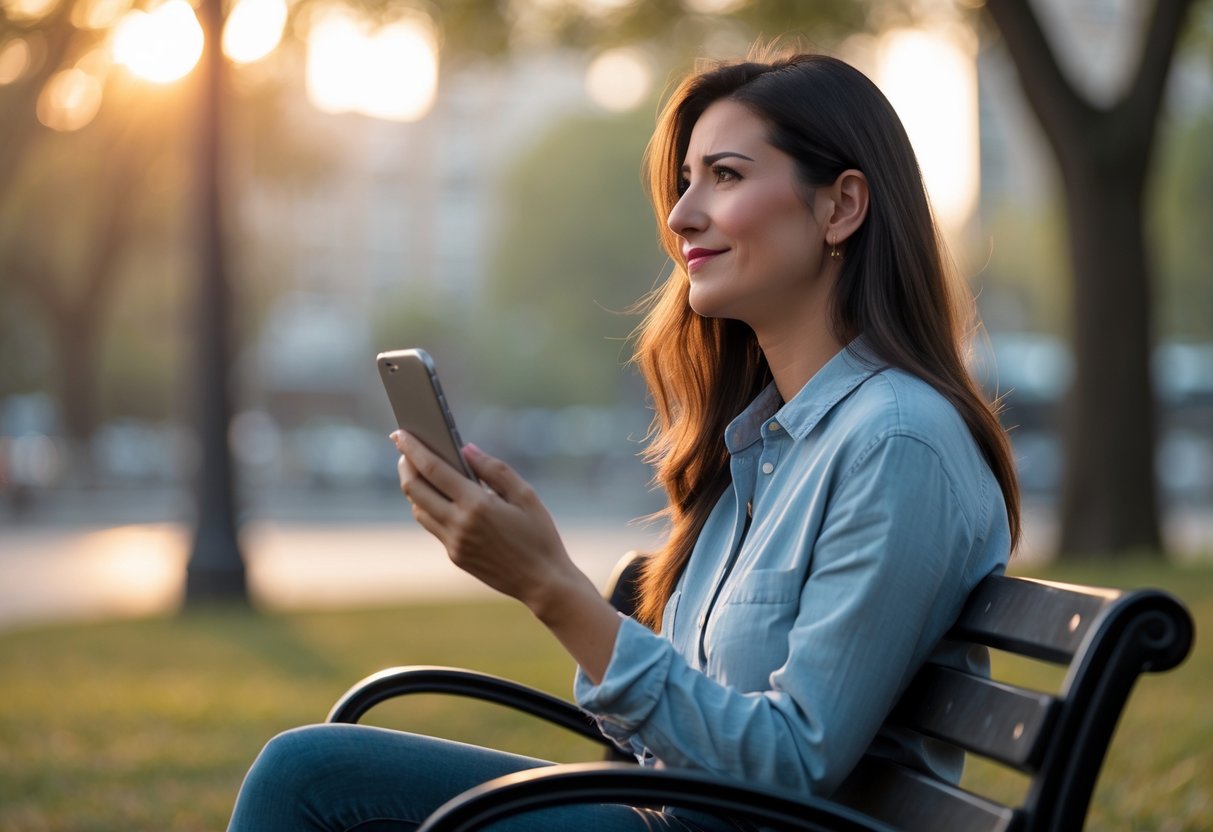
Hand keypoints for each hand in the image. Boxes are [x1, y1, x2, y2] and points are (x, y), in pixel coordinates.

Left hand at [392, 430, 575, 611]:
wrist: (542, 582)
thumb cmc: (540, 534)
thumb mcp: (525, 495)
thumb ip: (494, 469)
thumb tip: (465, 449)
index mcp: (477, 504)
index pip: (433, 470)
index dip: (413, 449)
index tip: (400, 433)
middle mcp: (459, 524)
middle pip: (415, 489)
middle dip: (406, 465)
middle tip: (405, 449)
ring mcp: (454, 543)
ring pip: (418, 509)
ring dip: (414, 487)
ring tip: (419, 470)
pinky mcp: (455, 555)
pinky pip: (432, 526)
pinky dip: (428, 507)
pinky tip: (438, 496)